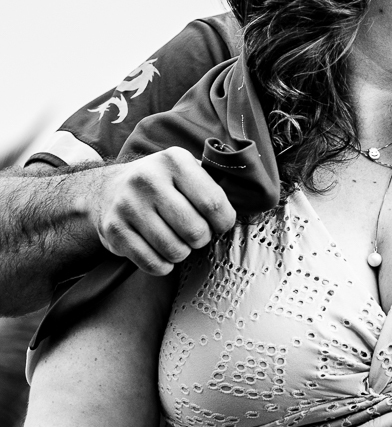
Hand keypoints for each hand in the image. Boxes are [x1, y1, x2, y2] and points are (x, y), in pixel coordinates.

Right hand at [89, 147, 235, 273]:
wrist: (105, 190)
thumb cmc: (160, 183)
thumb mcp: (185, 169)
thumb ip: (214, 182)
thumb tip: (251, 200)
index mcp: (174, 161)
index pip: (214, 203)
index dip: (224, 221)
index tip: (221, 224)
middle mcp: (148, 180)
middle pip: (196, 230)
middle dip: (202, 239)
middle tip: (196, 234)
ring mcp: (128, 206)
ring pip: (175, 250)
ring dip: (183, 252)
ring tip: (177, 240)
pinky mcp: (114, 231)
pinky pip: (152, 264)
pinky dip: (163, 265)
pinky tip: (161, 251)